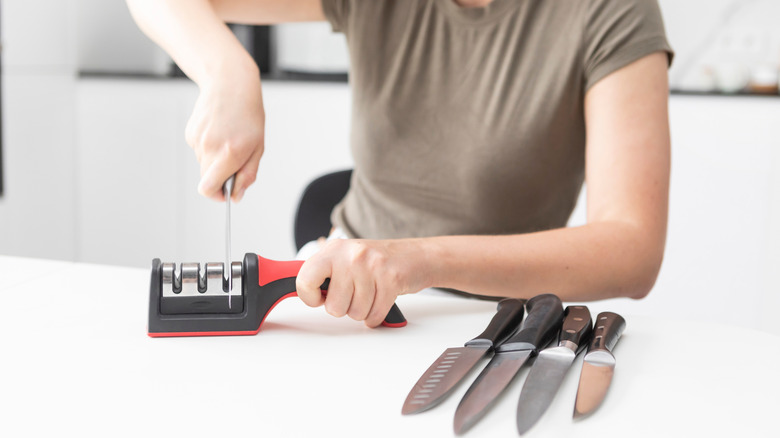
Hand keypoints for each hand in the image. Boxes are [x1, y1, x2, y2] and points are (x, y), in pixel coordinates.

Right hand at [185, 70, 264, 201]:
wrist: (230, 84)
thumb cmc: (248, 115)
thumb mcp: (258, 148)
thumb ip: (247, 175)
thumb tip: (236, 196)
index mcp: (230, 154)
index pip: (208, 188)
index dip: (216, 195)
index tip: (224, 193)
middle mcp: (210, 147)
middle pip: (206, 178)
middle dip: (219, 176)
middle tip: (233, 161)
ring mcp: (198, 140)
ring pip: (203, 163)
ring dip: (215, 158)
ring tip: (228, 138)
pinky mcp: (190, 133)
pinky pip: (199, 150)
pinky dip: (208, 146)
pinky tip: (218, 130)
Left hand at [296, 239, 431, 326]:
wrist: (415, 256)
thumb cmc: (376, 262)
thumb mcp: (345, 259)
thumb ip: (323, 274)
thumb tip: (301, 293)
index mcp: (334, 249)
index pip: (304, 280)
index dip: (309, 297)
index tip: (320, 297)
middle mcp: (351, 255)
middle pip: (334, 306)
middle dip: (344, 308)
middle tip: (355, 293)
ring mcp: (372, 266)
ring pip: (355, 313)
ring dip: (363, 311)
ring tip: (370, 294)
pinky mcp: (391, 279)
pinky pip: (374, 315)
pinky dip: (376, 315)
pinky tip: (380, 301)